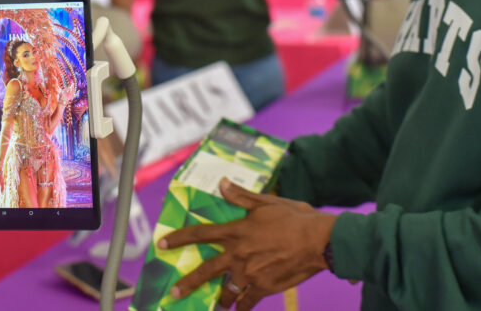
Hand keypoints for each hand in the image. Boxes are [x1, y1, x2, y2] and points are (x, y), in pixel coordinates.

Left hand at [158, 178, 336, 309]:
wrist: (319, 241)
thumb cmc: (294, 218)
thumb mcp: (266, 202)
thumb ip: (241, 196)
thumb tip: (221, 183)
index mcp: (237, 231)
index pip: (200, 234)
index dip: (178, 238)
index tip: (161, 244)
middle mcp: (239, 255)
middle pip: (206, 271)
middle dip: (188, 283)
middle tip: (174, 293)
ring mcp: (250, 274)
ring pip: (227, 291)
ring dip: (220, 299)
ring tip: (217, 304)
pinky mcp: (265, 288)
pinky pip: (248, 302)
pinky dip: (242, 307)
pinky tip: (239, 310)